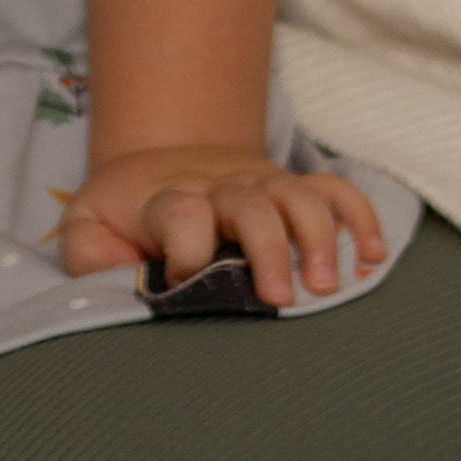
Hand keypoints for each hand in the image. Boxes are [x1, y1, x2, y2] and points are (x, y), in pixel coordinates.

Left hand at [59, 145, 385, 307]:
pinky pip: (334, 190)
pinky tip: (373, 256)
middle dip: (267, 249)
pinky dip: (360, 216)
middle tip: (277, 297)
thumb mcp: (87, 229)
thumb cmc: (125, 216)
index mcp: (167, 200)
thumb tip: (119, 279)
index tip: (182, 279)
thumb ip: (90, 255)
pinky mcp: (289, 189)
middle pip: (251, 206)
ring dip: (320, 236)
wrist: (158, 163)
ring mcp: (261, 185)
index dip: (185, 249)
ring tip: (326, 285)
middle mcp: (220, 188)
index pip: (181, 214)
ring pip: (298, 196)